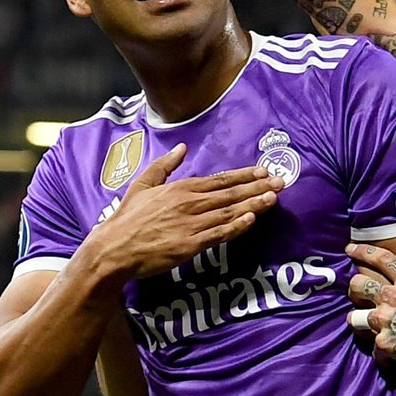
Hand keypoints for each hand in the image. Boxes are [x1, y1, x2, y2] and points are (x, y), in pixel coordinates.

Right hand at [96, 143, 282, 278]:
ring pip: (229, 212)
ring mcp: (192, 224)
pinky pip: (219, 234)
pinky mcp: (190, 245)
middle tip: (281, 182)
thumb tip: (181, 147)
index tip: (263, 171)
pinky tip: (251, 220)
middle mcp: (191, 203)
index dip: (244, 175)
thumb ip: (164, 165)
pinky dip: (236, 226)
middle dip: (258, 187)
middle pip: (231, 193)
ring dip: (254, 204)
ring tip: (274, 198)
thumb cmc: (127, 218)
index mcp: (182, 188)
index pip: (220, 179)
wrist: (114, 249)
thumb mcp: (142, 184)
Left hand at [346, 243, 395, 377]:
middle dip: (354, 287)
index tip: (350, 249)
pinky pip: (374, 350)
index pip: (383, 259)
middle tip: (354, 291)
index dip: (364, 252)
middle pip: (359, 284)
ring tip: (358, 324)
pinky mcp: (383, 345)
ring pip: (355, 317)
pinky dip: (380, 355)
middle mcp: (393, 298)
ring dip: (357, 321)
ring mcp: (385, 321)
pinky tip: (387, 360)